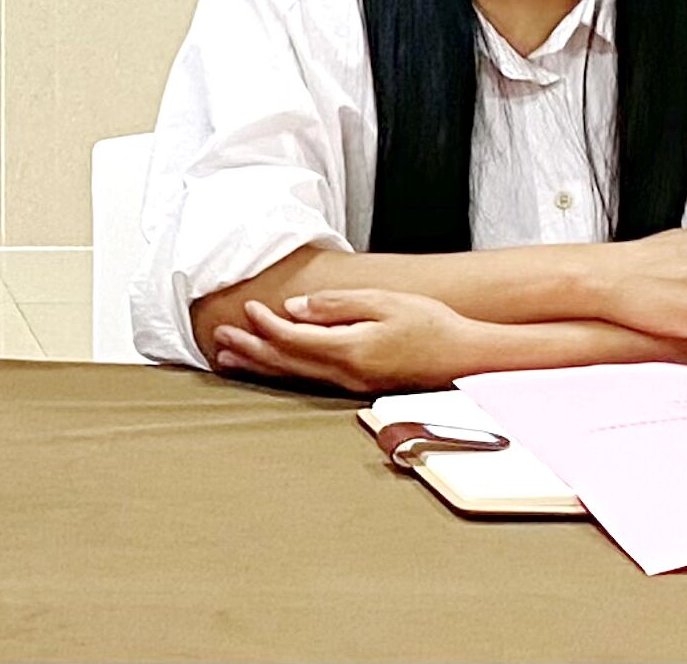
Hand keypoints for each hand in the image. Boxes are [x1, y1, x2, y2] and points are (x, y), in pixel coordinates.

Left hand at [210, 288, 478, 393]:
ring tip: (229, 359)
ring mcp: (353, 384)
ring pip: (296, 376)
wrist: (467, 357)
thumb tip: (295, 309)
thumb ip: (336, 305)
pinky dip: (285, 372)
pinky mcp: (360, 385)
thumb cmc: (431, 324)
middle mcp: (348, 373)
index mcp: (351, 350)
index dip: (266, 325)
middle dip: (251, 349)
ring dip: (261, 365)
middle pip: (288, 362)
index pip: (294, 339)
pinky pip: (313, 380)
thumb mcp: (383, 302)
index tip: (248, 308)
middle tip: (219, 339)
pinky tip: (273, 367)